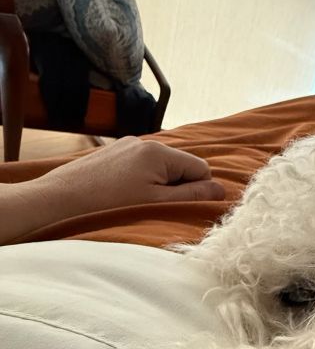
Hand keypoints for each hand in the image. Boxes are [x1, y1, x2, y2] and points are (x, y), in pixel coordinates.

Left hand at [0, 138, 224, 243]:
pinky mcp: (113, 152)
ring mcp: (127, 145)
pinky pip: (141, 166)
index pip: (200, 168)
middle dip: (176, 187)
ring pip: (160, 167)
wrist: (60, 199)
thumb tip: (221, 190)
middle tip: (153, 206)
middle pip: (180, 166)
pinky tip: (122, 195)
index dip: (196, 190)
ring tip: (135, 202)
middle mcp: (145, 141)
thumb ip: (192, 195)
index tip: (177, 206)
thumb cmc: (109, 205)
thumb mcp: (157, 204)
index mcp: (160, 152)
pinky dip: (139, 181)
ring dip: (157, 185)